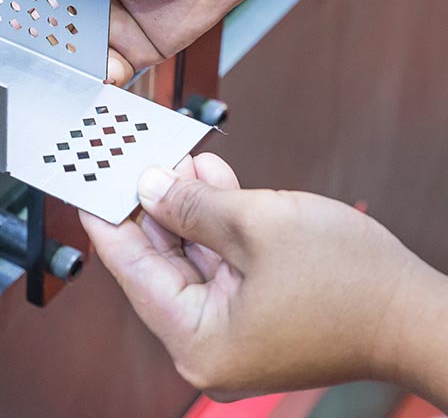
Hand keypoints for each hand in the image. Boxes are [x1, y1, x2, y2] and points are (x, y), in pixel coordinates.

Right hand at [0, 0, 261, 84]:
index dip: (3, 6)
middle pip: (39, 29)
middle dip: (31, 46)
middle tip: (20, 62)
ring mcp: (104, 22)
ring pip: (69, 56)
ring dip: (62, 69)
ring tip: (56, 77)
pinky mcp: (132, 48)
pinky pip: (105, 74)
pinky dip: (97, 83)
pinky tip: (95, 82)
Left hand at [80, 153, 436, 399]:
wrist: (421, 312)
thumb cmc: (349, 283)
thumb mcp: (256, 226)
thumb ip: (192, 206)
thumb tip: (150, 187)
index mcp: (199, 340)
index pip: (132, 270)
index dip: (107, 220)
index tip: (86, 186)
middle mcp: (210, 342)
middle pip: (160, 261)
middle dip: (152, 204)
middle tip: (133, 160)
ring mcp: (235, 328)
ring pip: (192, 255)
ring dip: (186, 204)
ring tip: (175, 159)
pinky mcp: (257, 310)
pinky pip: (222, 260)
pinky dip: (215, 220)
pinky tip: (206, 178)